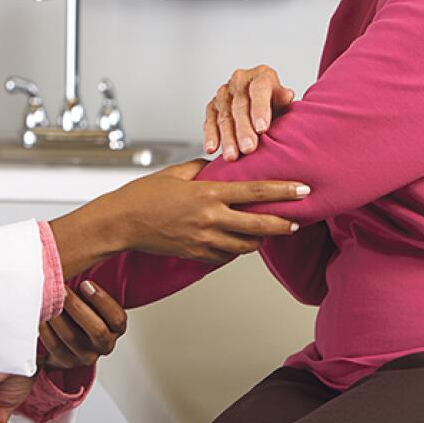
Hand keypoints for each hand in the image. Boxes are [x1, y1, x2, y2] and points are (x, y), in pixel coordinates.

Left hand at [39, 280, 126, 369]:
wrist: (68, 335)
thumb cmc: (83, 309)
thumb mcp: (93, 299)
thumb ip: (91, 287)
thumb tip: (85, 258)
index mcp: (116, 327)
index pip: (117, 318)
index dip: (101, 300)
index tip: (85, 284)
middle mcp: (104, 344)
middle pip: (96, 330)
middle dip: (76, 307)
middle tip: (62, 290)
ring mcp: (86, 355)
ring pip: (72, 338)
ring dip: (58, 316)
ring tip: (47, 300)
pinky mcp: (67, 362)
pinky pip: (55, 347)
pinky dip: (45, 329)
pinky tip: (40, 316)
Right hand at [105, 160, 306, 262]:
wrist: (121, 223)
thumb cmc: (143, 195)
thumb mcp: (176, 173)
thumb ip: (202, 169)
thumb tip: (221, 167)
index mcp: (207, 194)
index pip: (255, 191)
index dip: (283, 190)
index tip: (303, 189)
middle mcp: (210, 219)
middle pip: (259, 224)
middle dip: (283, 223)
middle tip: (297, 221)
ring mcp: (204, 240)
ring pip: (246, 245)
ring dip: (261, 238)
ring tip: (269, 231)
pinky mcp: (197, 254)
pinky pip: (227, 256)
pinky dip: (237, 248)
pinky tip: (240, 240)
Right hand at [204, 64, 295, 159]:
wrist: (262, 105)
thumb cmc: (275, 104)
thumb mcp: (283, 100)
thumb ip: (282, 99)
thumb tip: (287, 95)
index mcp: (261, 75)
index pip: (259, 90)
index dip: (260, 109)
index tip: (262, 128)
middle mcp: (240, 80)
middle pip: (240, 106)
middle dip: (244, 129)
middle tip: (248, 148)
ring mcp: (224, 93)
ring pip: (224, 116)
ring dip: (228, 137)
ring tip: (232, 155)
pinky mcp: (213, 106)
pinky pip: (209, 121)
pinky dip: (210, 136)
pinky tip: (211, 148)